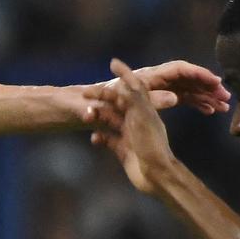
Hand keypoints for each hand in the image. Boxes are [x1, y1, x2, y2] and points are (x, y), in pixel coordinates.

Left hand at [77, 57, 230, 122]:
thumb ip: (151, 99)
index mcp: (150, 77)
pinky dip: (196, 103)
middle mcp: (156, 80)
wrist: (88, 109)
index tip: (215, 82)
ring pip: (188, 89)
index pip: (180, 71)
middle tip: (226, 97)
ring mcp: (158, 90)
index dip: (199, 75)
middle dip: (208, 87)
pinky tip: (209, 110)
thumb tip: (176, 98)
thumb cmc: (102, 101)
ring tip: (223, 106)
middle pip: (188, 79)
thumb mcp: (124, 100)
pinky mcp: (158, 101)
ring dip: (206, 96)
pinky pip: (183, 98)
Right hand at [85, 58, 182, 194]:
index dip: (124, 74)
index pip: (133, 86)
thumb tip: (126, 79)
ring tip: (86, 117)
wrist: (155, 175)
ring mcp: (129, 134)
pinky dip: (100, 138)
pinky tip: (94, 139)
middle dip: (101, 97)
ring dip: (97, 118)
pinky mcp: (122, 150)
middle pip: (116, 103)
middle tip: (84, 93)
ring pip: (109, 121)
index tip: (112, 63)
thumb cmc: (151, 144)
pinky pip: (107, 140)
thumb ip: (134, 97)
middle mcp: (136, 119)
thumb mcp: (142, 116)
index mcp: (143, 108)